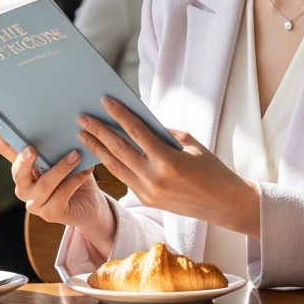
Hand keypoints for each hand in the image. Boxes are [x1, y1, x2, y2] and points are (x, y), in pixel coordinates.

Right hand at [0, 119, 115, 243]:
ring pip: (43, 185)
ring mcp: (35, 203)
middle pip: (18, 172)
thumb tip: (57, 122)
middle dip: (23, 161)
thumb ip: (55, 147)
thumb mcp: (64, 157)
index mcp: (24, 170)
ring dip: (59, 169)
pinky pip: (61, 195)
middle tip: (31, 149)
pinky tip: (85, 170)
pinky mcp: (50, 214)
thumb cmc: (76, 176)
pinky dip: (74, 181)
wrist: (91, 205)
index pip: (6, 152)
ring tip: (75, 155)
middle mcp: (24, 187)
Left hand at [76, 98, 260, 237]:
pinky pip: (124, 177)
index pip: (136, 131)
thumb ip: (163, 132)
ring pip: (115, 166)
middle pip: (119, 148)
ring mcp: (148, 191)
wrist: (222, 204)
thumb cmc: (210, 168)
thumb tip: (137, 120)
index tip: (104, 100)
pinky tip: (99, 152)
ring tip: (82, 134)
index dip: (119, 114)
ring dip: (97, 148)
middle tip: (81, 116)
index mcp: (167, 160)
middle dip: (98, 130)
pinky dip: (110, 163)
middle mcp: (154, 177)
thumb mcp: (190, 143)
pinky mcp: (146, 200)